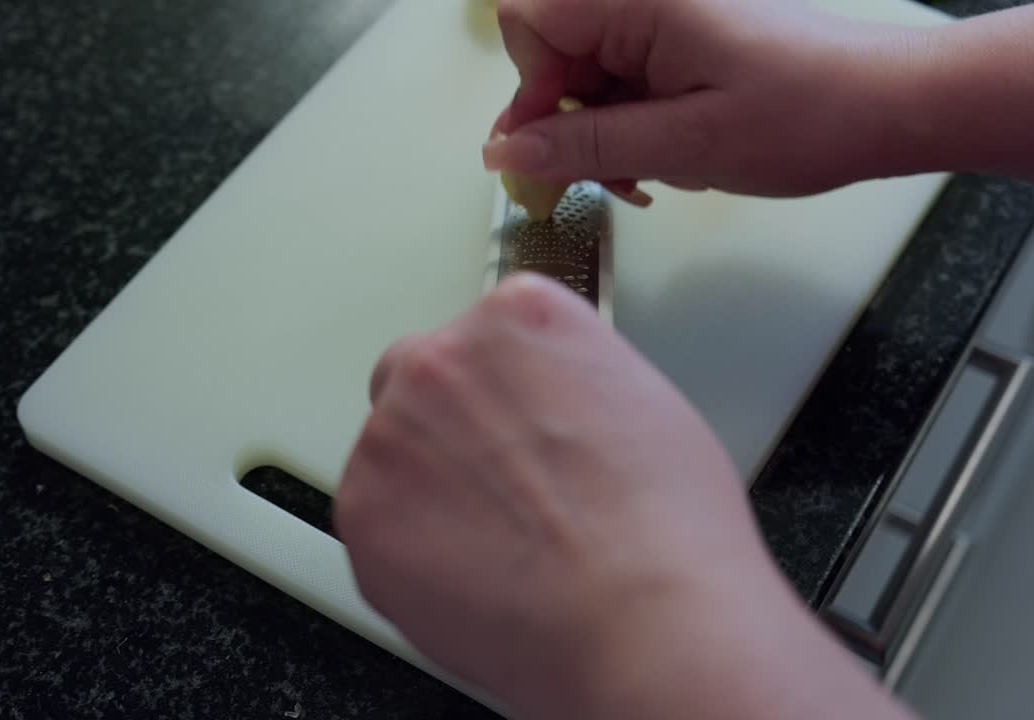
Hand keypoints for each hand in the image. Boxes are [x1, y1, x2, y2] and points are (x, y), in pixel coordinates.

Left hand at [335, 274, 770, 715]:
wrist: (645, 621)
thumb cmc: (670, 529)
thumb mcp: (643, 403)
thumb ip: (568, 383)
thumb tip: (546, 414)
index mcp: (517, 316)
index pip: (483, 335)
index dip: (507, 393)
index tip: (526, 429)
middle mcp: (443, 359)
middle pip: (418, 379)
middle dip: (449, 427)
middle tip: (504, 490)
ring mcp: (391, 434)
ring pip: (391, 455)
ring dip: (426, 490)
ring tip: (502, 549)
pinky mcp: (362, 511)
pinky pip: (375, 524)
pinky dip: (410, 552)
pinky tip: (476, 579)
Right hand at [482, 0, 907, 197]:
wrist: (887, 104)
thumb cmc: (806, 114)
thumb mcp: (686, 143)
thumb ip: (587, 145)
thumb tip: (506, 152)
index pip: (528, 20)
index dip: (530, 90)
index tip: (554, 151)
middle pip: (552, 50)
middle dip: (566, 119)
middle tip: (607, 174)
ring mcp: (664, 15)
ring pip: (585, 72)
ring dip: (600, 131)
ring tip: (650, 172)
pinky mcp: (680, 38)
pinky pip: (622, 79)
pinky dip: (629, 124)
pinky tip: (663, 157)